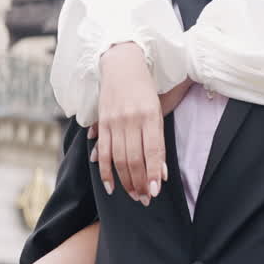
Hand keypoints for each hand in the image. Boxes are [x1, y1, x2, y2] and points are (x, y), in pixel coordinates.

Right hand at [88, 42, 167, 203]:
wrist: (122, 64)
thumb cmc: (146, 89)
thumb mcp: (159, 109)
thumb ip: (159, 140)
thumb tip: (161, 172)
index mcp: (150, 116)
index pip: (153, 151)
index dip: (153, 173)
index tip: (155, 191)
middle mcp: (132, 119)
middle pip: (135, 159)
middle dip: (140, 182)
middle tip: (145, 199)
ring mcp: (115, 121)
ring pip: (120, 158)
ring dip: (126, 181)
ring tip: (134, 195)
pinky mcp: (103, 122)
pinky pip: (103, 152)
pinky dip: (105, 171)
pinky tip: (111, 186)